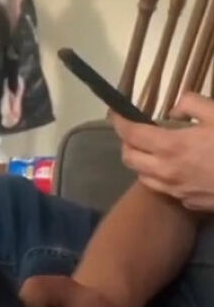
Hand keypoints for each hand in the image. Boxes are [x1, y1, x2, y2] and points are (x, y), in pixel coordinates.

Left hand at [111, 93, 213, 210]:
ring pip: (143, 177)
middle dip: (126, 143)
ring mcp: (176, 190)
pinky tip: (174, 168)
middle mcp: (166, 172)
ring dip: (141, 162)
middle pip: (129, 159)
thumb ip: (192, 104)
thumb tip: (174, 109)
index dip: (119, 122)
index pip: (131, 134)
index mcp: (171, 146)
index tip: (115, 113)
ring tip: (152, 150)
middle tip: (134, 131)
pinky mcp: (188, 202)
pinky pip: (163, 189)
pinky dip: (160, 176)